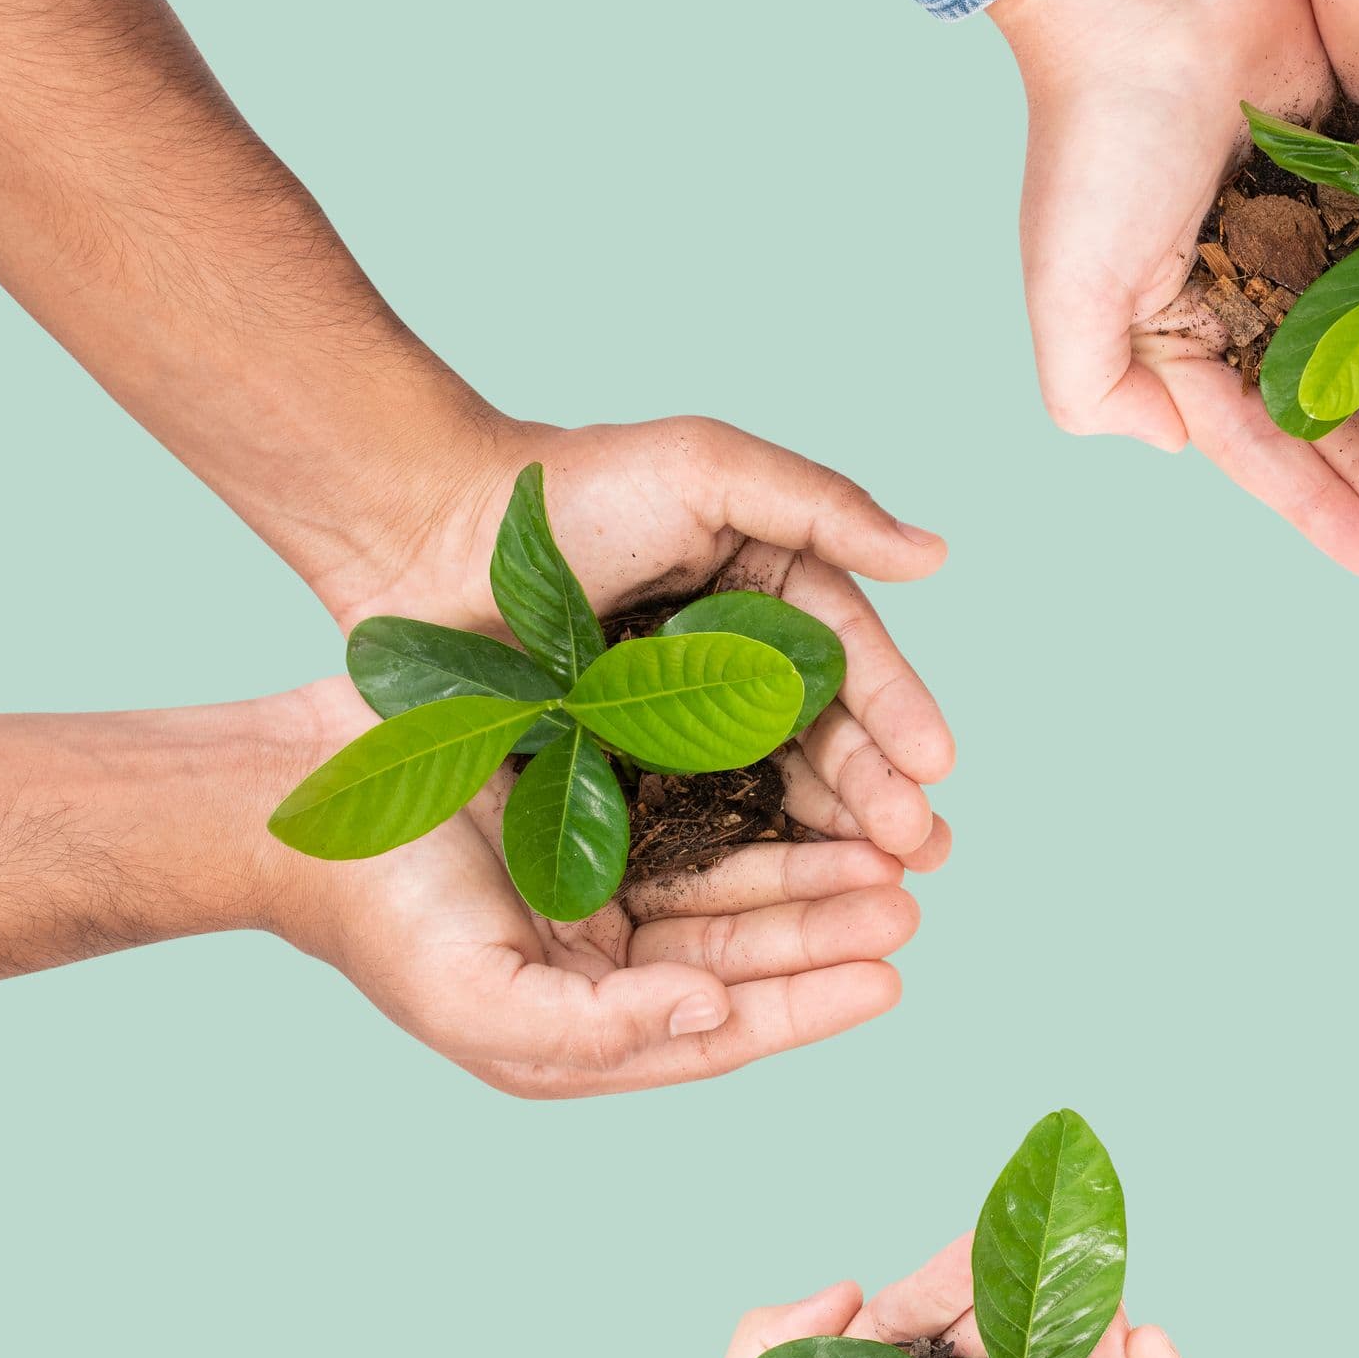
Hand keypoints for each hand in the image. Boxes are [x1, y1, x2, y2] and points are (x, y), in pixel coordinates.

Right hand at [256, 678, 927, 1096]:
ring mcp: (611, 873)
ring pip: (740, 875)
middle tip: (913, 897)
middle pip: (749, 947)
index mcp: (591, 1024)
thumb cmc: (376, 916)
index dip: (811, 1004)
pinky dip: (766, 793)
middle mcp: (614, 957)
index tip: (891, 976)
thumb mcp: (478, 1001)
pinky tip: (825, 776)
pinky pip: (706, 798)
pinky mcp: (604, 793)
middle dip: (832, 926)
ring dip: (816, 863)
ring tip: (896, 847)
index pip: (726, 1025)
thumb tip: (712, 1012)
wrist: (293, 798)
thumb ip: (599, 1029)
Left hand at [317, 414, 955, 860]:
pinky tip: (787, 890)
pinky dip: (744, 854)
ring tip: (881, 878)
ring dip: (831, 835)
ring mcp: (676, 720)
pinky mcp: (618, 769)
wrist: (422, 529)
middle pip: (824, 735)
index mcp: (768, 586)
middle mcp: (732, 659)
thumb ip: (822, 505)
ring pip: (770, 787)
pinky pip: (692, 819)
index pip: (851, 658)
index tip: (937, 766)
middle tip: (920, 844)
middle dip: (879, 790)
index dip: (898, 714)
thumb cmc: (566, 484)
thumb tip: (935, 556)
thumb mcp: (706, 466)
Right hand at [989, 0, 1358, 577]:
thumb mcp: (1069, 285)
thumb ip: (1093, 388)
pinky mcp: (1357, 179)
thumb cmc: (1098, 134)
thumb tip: (1170, 444)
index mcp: (1175, 329)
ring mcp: (1305, 236)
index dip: (1320, 507)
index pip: (1259, 443)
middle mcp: (1242, 293)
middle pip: (1332, 410)